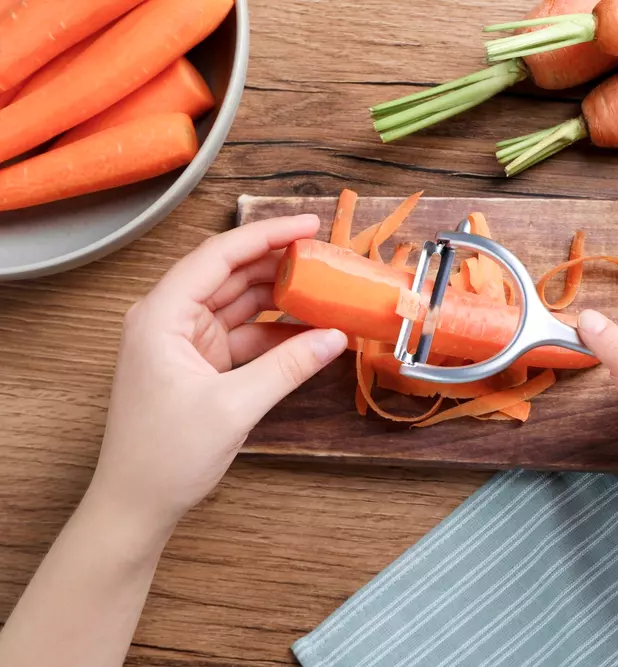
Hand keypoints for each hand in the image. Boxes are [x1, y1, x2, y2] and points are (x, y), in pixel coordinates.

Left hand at [91, 215, 347, 533]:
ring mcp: (185, 342)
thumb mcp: (233, 407)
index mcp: (161, 316)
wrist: (136, 505)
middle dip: (278, 264)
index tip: (308, 226)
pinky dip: (275, 334)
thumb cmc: (164, 456)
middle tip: (325, 259)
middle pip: (230, 275)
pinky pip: (244, 336)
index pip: (218, 257)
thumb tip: (335, 337)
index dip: (266, 236)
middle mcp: (169, 320)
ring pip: (240, 304)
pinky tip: (309, 332)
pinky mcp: (201, 365)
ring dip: (280, 299)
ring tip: (325, 291)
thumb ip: (288, 367)